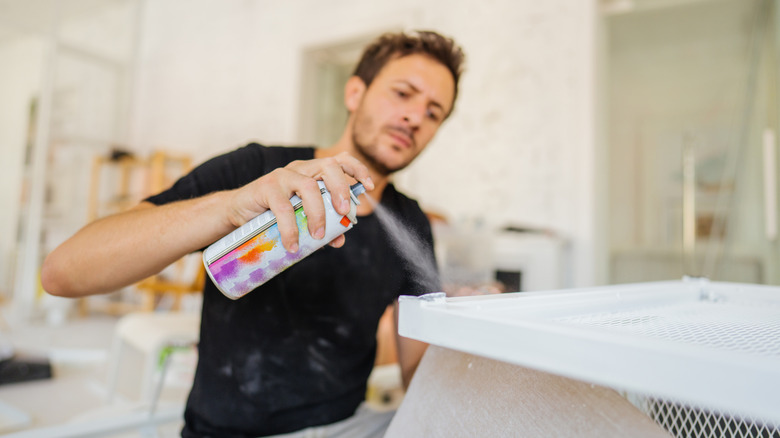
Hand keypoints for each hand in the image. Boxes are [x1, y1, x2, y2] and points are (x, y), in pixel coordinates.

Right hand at [226, 152, 373, 251]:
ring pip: (309, 187)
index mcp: (313, 172)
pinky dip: (291, 229)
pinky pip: (284, 208)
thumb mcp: (302, 219)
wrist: (238, 213)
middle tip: (344, 213)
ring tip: (318, 236)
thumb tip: (340, 240)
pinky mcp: (266, 188)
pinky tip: (293, 245)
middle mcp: (300, 169)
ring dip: (318, 214)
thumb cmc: (274, 213)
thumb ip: (322, 227)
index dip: (357, 170)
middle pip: (328, 166)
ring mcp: (282, 176)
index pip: (340, 160)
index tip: (369, 188)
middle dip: (341, 189)